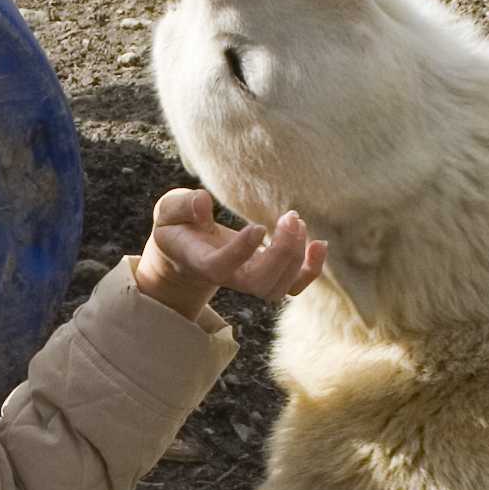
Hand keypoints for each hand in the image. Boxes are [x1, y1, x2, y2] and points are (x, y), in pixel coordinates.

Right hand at [130, 187, 325, 319]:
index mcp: (201, 261)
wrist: (185, 252)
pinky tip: (319, 245)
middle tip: (290, 217)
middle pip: (260, 282)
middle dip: (282, 252)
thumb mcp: (169, 211)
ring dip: (297, 255)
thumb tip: (203, 203)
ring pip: (280, 286)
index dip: (242, 251)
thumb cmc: (178, 226)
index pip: (222, 265)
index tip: (257, 226)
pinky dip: (312, 270)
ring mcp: (249, 282)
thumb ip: (182, 205)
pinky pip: (295, 286)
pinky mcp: (266, 277)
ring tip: (296, 220)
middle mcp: (228, 278)